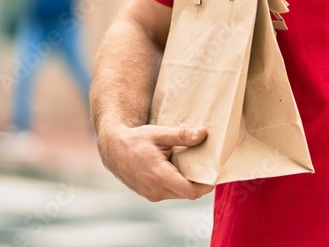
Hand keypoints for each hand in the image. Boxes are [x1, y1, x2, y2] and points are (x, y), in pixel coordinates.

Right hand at [97, 124, 213, 201]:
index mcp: (159, 176)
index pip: (190, 191)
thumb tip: (204, 133)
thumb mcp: (160, 133)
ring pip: (179, 194)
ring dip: (188, 184)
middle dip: (199, 183)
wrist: (113, 149)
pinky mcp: (149, 194)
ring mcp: (151, 194)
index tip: (215, 174)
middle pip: (187, 194)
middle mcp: (155, 190)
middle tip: (208, 166)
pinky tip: (179, 169)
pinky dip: (178, 184)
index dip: (206, 185)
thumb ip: (182, 135)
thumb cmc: (136, 140)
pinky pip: (170, 193)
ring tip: (193, 166)